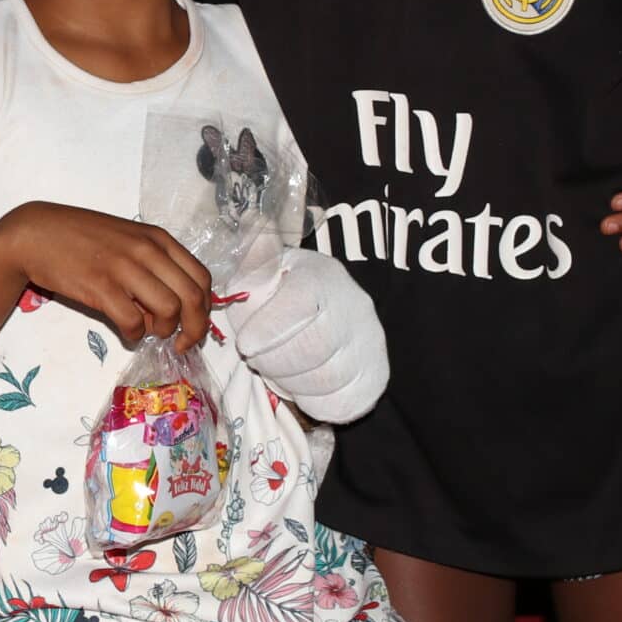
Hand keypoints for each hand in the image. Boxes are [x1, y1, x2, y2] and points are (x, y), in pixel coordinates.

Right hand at [0, 202, 210, 349]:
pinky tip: (126, 332)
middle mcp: (147, 250)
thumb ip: (152, 267)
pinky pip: (133, 321)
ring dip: (163, 331)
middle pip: (193, 298)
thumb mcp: (127, 241)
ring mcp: (124, 267)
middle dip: (193, 329)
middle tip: (180, 343)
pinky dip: (134, 335)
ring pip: (169, 310)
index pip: (201, 278)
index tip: (193, 326)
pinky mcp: (101, 286)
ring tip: (147, 331)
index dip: (204, 309)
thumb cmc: (81, 237)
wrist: (36, 234)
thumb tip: (169, 307)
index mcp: (158, 238)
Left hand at [220, 247, 388, 423]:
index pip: (300, 305)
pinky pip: (343, 402)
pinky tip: (300, 384)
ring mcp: (369, 343)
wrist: (327, 314)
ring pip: (327, 378)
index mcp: (322, 277)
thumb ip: (256, 256)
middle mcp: (354, 308)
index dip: (268, 328)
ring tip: (278, 369)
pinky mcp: (375, 375)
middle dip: (274, 361)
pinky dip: (314, 402)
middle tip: (258, 359)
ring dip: (290, 382)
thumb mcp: (264, 271)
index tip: (246, 344)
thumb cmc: (282, 294)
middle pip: (313, 347)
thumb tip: (252, 219)